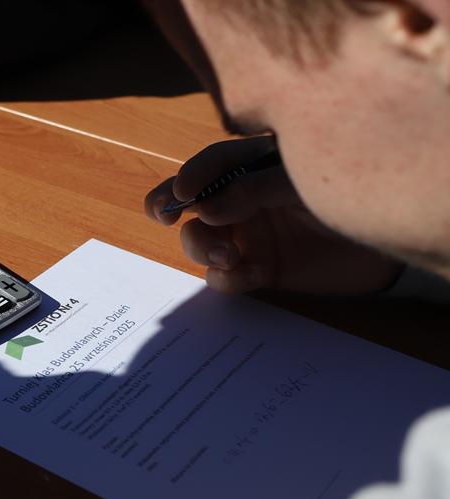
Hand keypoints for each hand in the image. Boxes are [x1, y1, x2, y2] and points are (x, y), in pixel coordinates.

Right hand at [145, 136, 402, 295]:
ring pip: (202, 240)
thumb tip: (205, 207)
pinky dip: (226, 278)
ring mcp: (250, 234)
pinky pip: (225, 275)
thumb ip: (255, 191)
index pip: (214, 163)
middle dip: (171, 207)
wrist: (390, 250)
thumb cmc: (351, 197)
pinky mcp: (259, 268)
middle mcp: (245, 199)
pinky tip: (244, 275)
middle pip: (193, 202)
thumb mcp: (304, 184)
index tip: (182, 194)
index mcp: (258, 166)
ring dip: (203, 248)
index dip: (192, 175)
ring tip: (229, 257)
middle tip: (164, 216)